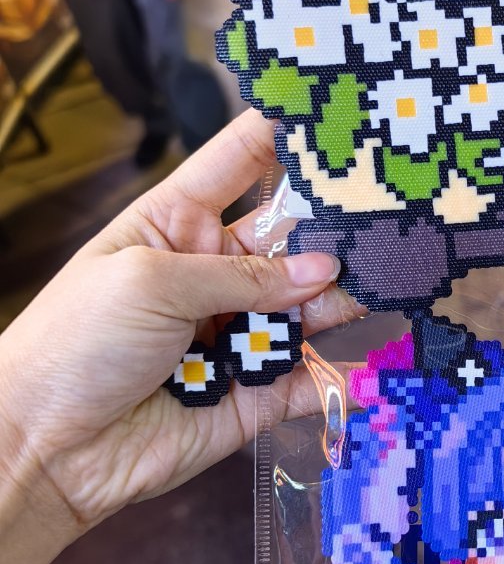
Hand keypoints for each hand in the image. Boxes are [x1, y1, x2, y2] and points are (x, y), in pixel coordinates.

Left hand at [0, 110, 362, 563]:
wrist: (46, 448)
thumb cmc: (75, 343)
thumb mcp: (151, 282)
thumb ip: (243, 276)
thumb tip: (325, 272)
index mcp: (179, 222)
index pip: (245, 160)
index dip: (290, 134)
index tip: (346, 114)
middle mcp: (218, 272)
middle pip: (296, 235)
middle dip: (342, 222)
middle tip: (398, 207)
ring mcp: (240, 332)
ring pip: (314, 306)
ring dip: (349, 297)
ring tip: (395, 280)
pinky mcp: (257, 394)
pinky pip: (310, 380)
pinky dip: (339, 378)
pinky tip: (367, 369)